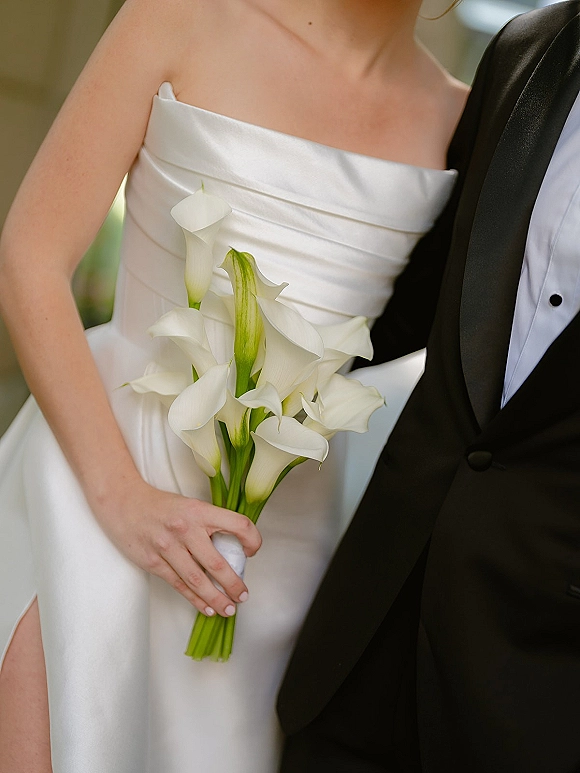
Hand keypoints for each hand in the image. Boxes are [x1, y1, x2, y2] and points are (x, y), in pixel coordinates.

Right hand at [93, 478, 261, 616]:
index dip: (252, 540)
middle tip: (243, 595)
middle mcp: (186, 529)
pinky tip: (207, 608)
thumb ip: (210, 524)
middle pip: (217, 563)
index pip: (238, 525)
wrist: (123, 502)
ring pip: (198, 580)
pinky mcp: (153, 562)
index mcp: (200, 511)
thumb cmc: (161, 505)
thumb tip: (232, 550)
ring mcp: (168, 547)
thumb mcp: (191, 505)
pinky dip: (195, 599)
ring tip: (229, 609)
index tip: (252, 551)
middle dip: (234, 584)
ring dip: (216, 598)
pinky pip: (179, 585)